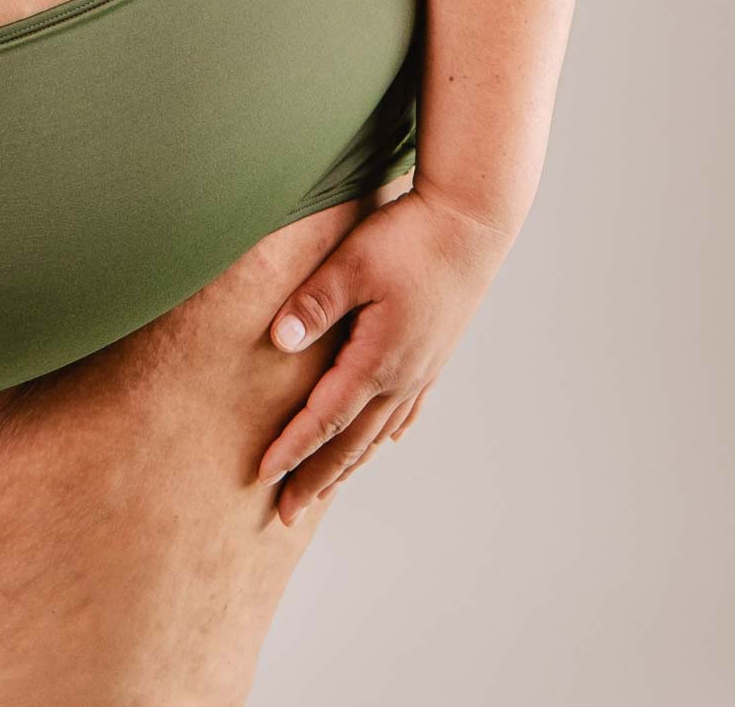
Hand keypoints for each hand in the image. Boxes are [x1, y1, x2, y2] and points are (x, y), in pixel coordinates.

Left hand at [254, 183, 515, 525]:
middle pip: (351, 442)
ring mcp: (422, 367)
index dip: (292, 447)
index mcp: (377, 360)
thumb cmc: (409, 236)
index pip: (324, 418)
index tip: (262, 474)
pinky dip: (387, 431)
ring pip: (379, 431)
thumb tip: (278, 341)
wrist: (472, 221)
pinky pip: (405, 408)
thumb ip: (314, 303)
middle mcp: (401, 375)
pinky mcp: (433, 351)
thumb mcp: (352, 263)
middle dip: (316, 478)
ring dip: (348, 464)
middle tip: (285, 514)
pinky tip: (384, 440)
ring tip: (324, 490)